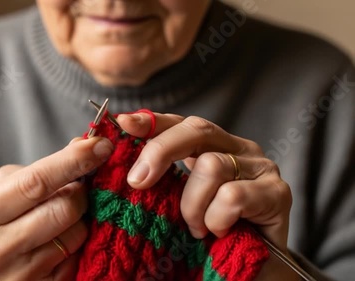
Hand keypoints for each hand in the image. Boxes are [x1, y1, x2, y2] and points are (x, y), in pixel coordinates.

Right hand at [0, 137, 113, 280]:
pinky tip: (62, 236)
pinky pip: (77, 259)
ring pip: (76, 236)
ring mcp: (19, 275)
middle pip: (63, 210)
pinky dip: (77, 242)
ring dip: (81, 219)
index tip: (101, 146)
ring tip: (64, 214)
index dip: (74, 161)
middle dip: (81, 193)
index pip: (36, 183)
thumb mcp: (5, 184)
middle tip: (78, 186)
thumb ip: (43, 167)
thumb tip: (84, 146)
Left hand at [117, 113, 298, 279]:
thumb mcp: (179, 202)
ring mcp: (261, 167)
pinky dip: (216, 219)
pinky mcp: (277, 192)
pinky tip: (219, 233)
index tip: (124, 124)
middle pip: (197, 129)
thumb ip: (163, 180)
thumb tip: (129, 168)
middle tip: (137, 182)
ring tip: (196, 229)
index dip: (152, 121)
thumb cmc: (211, 235)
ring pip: (211, 166)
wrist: (253, 270)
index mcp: (213, 147)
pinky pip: (232, 196)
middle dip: (160, 151)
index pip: (181, 122)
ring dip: (192, 205)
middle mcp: (239, 149)